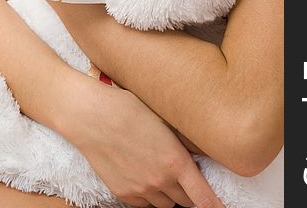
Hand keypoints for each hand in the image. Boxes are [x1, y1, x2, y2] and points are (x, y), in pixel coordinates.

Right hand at [56, 70, 223, 207]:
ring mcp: (140, 190)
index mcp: (175, 161)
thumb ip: (183, 142)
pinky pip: (144, 204)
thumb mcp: (163, 120)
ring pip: (165, 205)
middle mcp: (160, 180)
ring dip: (169, 194)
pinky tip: (144, 175)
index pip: (204, 198)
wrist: (91, 115)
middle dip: (191, 193)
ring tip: (163, 172)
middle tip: (188, 176)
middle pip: (186, 202)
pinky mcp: (122, 193)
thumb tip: (200, 153)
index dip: (215, 206)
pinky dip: (149, 196)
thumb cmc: (128, 108)